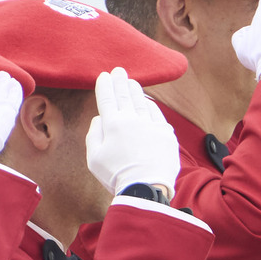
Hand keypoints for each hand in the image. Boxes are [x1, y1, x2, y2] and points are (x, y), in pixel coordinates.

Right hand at [86, 68, 181, 194]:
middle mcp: (132, 120)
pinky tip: (147, 102)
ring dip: (136, 90)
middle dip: (120, 81)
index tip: (104, 76)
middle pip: (125, 95)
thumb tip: (100, 118)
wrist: (147, 188)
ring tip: (132, 82)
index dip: (105, 86)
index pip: (107, 99)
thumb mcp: (94, 157)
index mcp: (112, 125)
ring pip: (142, 102)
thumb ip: (94, 134)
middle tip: (119, 71)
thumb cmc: (117, 176)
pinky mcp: (166, 134)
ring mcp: (151, 126)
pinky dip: (151, 106)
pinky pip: (157, 114)